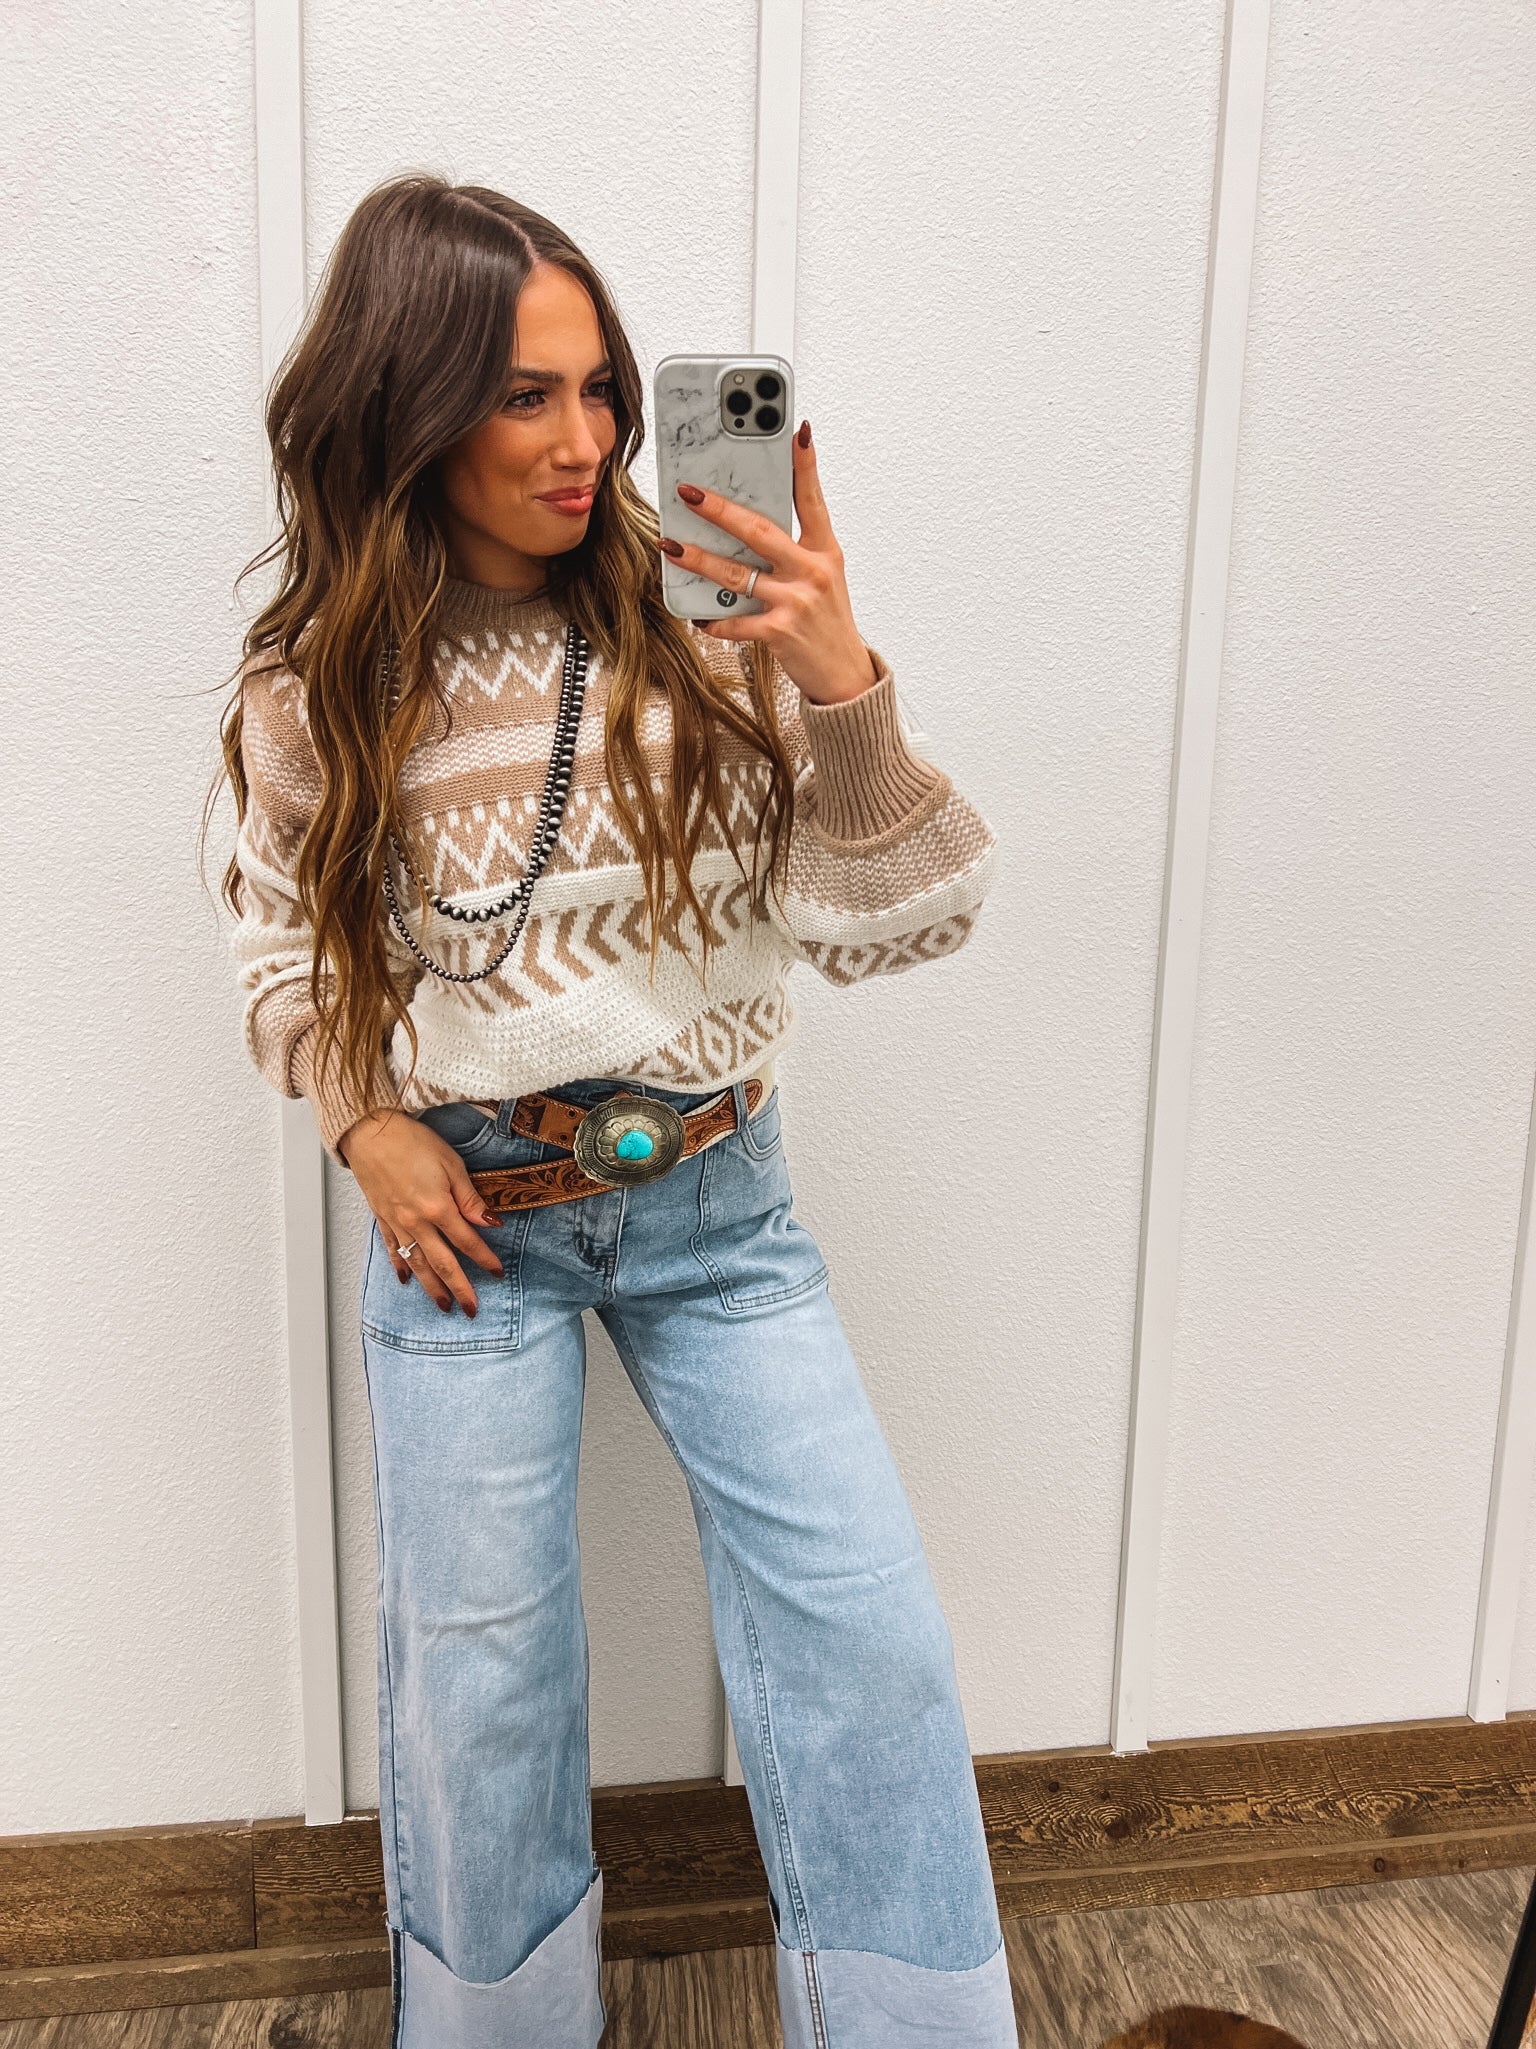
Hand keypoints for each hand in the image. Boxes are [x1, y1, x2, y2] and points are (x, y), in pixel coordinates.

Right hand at [339, 1109, 503, 1315]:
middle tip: (471, 1309)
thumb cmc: (411, 1141)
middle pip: (442, 1262)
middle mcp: (416, 1221)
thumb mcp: (451, 1163)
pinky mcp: (381, 1217)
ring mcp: (397, 1222)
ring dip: (431, 1287)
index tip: (496, 1273)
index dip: (484, 1259)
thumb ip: (469, 1197)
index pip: (467, 1241)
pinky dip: (400, 1266)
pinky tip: (406, 1280)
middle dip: (459, 1288)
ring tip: (442, 1305)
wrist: (370, 1132)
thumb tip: (488, 1222)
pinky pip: (393, 1249)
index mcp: (437, 1207)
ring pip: (417, 1263)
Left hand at [659, 419, 879, 705]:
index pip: (812, 499)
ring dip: (699, 559)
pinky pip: (735, 621)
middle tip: (689, 492)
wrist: (844, 675)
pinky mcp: (779, 632)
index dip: (805, 464)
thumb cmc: (827, 621)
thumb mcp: (823, 577)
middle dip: (720, 510)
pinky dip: (713, 619)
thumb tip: (746, 525)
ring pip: (736, 574)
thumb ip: (793, 550)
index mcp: (825, 551)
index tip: (795, 430)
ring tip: (671, 545)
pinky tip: (697, 614)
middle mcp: (813, 571)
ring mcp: (796, 601)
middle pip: (759, 531)